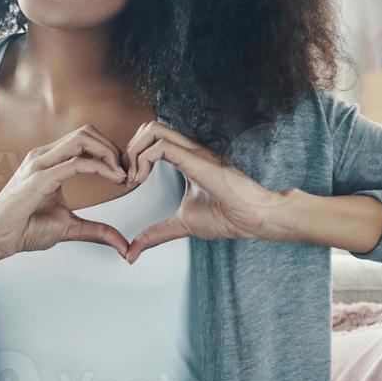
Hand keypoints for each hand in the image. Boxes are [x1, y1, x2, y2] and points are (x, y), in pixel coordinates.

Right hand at [0, 125, 132, 261]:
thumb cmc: (24, 228)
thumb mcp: (70, 228)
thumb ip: (97, 231)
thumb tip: (122, 246)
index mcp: (50, 161)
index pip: (85, 140)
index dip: (110, 153)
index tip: (124, 175)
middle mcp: (45, 156)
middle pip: (87, 132)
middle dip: (113, 148)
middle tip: (127, 173)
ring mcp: (40, 164)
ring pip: (83, 138)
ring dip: (109, 153)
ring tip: (121, 175)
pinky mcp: (39, 177)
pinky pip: (76, 163)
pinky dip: (100, 167)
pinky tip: (113, 178)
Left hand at [122, 120, 293, 263]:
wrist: (253, 219)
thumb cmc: (227, 217)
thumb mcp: (181, 224)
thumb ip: (156, 234)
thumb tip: (132, 253)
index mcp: (187, 159)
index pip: (152, 138)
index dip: (133, 156)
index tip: (129, 182)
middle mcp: (189, 150)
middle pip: (148, 127)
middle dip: (129, 150)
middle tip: (128, 178)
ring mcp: (193, 152)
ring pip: (152, 129)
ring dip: (134, 152)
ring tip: (134, 178)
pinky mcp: (196, 159)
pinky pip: (161, 146)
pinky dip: (143, 160)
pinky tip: (142, 179)